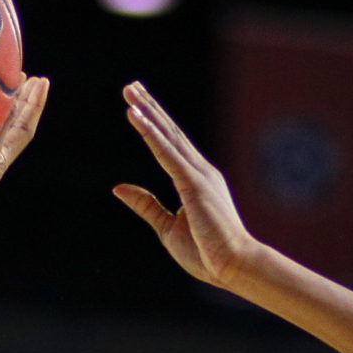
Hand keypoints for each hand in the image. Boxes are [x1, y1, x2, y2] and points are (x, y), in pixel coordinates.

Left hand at [113, 81, 259, 287]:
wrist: (234, 266)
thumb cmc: (206, 252)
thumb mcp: (166, 227)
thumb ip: (146, 204)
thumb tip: (118, 187)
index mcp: (196, 181)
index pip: (171, 145)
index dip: (154, 123)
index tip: (137, 104)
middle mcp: (200, 171)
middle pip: (169, 132)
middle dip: (150, 107)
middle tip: (132, 86)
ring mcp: (198, 175)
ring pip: (167, 136)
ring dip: (148, 112)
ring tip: (130, 92)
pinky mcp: (193, 184)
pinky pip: (166, 152)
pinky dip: (150, 133)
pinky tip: (136, 116)